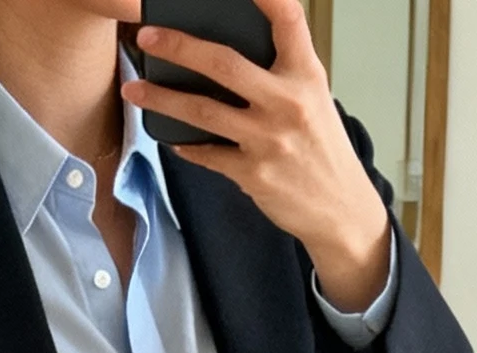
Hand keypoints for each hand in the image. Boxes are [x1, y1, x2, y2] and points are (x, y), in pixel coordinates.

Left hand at [122, 0, 390, 312]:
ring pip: (203, 112)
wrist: (341, 210)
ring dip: (162, 100)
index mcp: (305, 75)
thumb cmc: (321, 148)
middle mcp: (288, 102)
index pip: (287, 18)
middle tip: (146, 35)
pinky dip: (187, 146)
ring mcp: (268, 140)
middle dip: (179, 46)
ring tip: (134, 90)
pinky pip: (208, 154)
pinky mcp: (254, 174)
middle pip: (224, 64)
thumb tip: (227, 54)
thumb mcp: (313, 98)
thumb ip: (280, 71)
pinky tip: (172, 139)